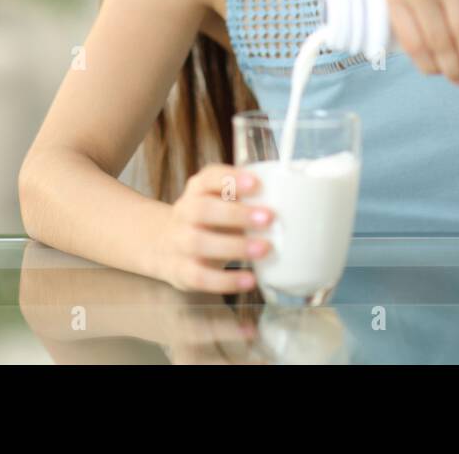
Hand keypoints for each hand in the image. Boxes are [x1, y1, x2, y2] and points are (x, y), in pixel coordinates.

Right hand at [156, 164, 273, 294]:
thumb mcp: (220, 203)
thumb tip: (293, 207)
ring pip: (199, 242)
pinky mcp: (181, 271)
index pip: (209, 178)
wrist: (165, 246)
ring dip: (234, 246)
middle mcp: (184, 212)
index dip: (230, 179)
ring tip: (265, 249)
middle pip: (203, 209)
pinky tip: (249, 280)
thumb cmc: (209, 221)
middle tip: (270, 218)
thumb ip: (245, 201)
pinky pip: (200, 277)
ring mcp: (179, 242)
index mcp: (197, 190)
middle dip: (236, 214)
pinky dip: (226, 280)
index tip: (256, 183)